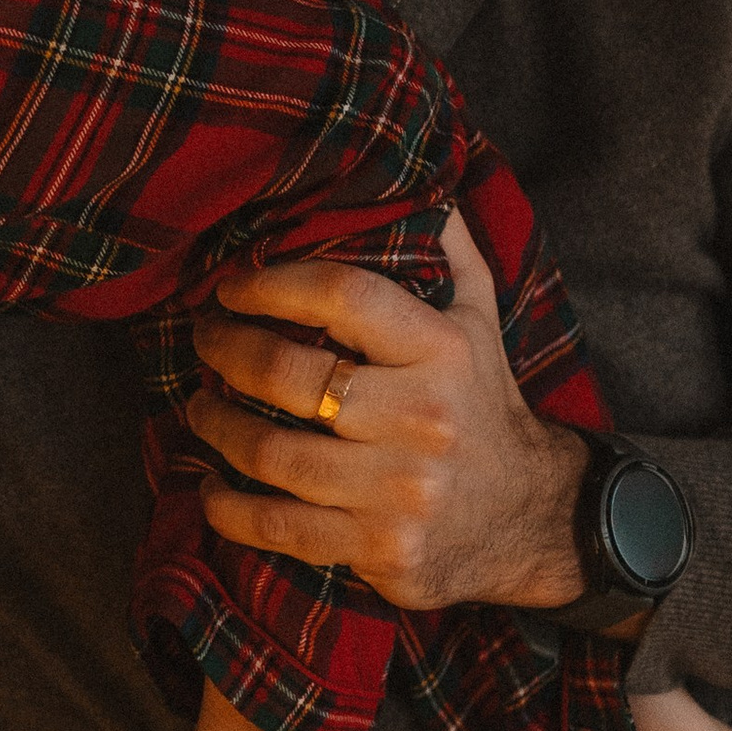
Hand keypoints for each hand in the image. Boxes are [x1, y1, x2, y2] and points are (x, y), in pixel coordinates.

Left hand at [186, 212, 587, 609]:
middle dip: (227, 352)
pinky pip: (282, 528)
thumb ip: (449, 250)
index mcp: (442, 350)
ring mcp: (400, 491)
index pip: (342, 295)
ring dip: (216, 426)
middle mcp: (424, 419)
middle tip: (203, 341)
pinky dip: (230, 507)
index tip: (231, 287)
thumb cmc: (483, 404)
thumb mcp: (480, 320)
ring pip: (273, 455)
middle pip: (291, 377)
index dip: (272, 284)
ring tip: (197, 405)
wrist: (534, 521)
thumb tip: (420, 180)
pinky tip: (213, 485)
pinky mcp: (383, 550)